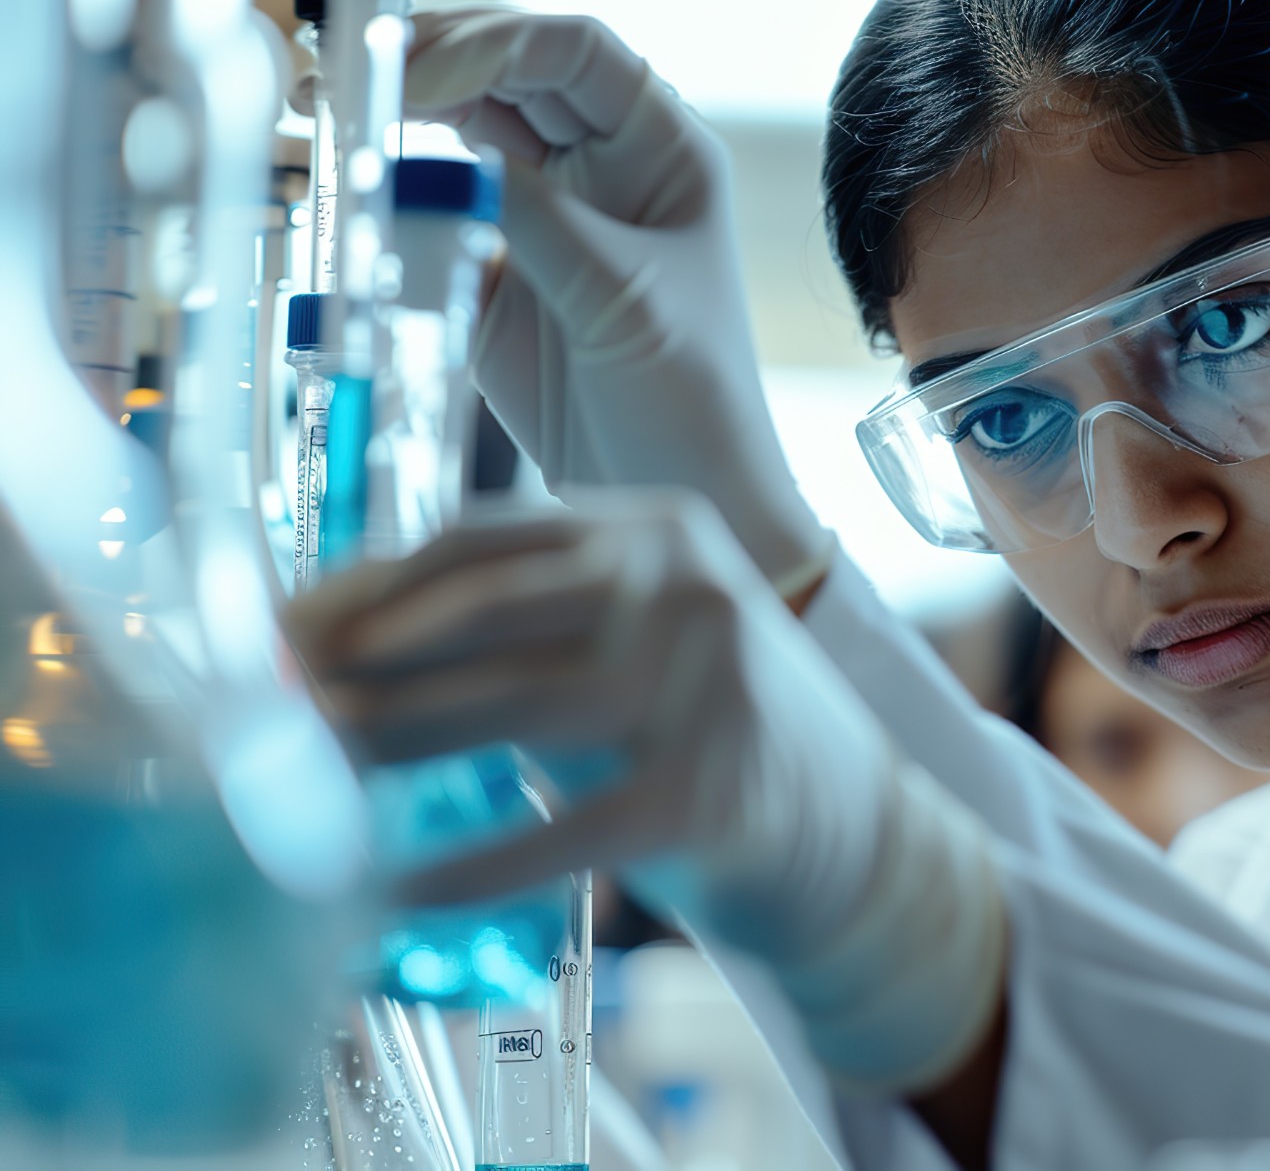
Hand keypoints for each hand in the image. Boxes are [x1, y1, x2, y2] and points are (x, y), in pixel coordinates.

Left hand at [283, 491, 1004, 1089]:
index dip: (366, 587)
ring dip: (391, 747)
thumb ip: (512, 624)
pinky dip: (472, 866)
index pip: (483, 537)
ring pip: (515, 706)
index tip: (275, 634)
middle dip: (359, 662)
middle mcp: (686, 584)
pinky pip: (566, 830)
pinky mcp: (713, 791)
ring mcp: (708, 682)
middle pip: (486, 610)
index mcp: (655, 526)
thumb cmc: (704, 723)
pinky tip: (398, 889)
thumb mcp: (623, 639)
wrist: (855, 826)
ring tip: (304, 783)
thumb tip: (333, 639)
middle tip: (266, 707)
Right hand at [403, 9, 829, 594]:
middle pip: (508, 76)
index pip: (575, 52)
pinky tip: (348, 193)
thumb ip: (533, 218)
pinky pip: (436, 215)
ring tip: (328, 109)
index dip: (494, 42)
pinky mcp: (501, 275)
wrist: (681, 498)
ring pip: (462, 136)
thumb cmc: (692, 399)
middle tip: (345, 72)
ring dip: (399, 119)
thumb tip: (441, 160)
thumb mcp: (617, 297)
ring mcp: (550, 218)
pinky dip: (391, 202)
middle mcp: (606, 169)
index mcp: (662, 151)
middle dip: (429, 63)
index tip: (417, 72)